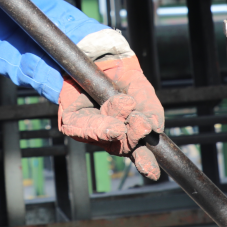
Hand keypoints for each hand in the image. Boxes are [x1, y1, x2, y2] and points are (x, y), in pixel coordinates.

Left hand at [57, 54, 164, 180]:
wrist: (97, 54)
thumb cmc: (121, 76)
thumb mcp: (140, 89)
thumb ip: (150, 108)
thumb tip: (155, 129)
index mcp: (129, 131)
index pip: (137, 151)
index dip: (145, 162)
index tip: (153, 173)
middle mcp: (109, 134)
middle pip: (120, 146)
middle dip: (133, 139)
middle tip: (142, 125)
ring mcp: (90, 129)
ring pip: (101, 137)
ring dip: (113, 132)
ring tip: (123, 125)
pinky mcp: (72, 121)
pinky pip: (80, 128)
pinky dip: (95, 127)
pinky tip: (111, 124)